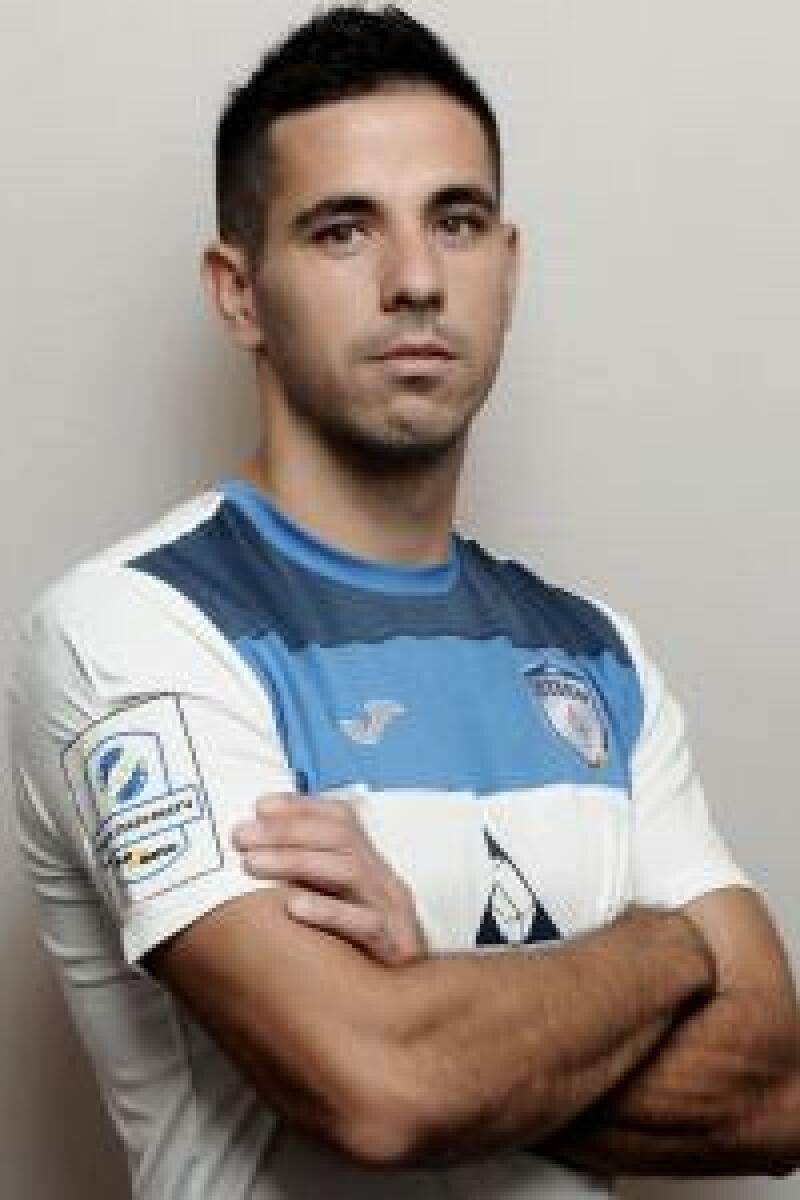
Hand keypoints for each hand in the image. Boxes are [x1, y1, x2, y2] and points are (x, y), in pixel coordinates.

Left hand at [232, 793, 426, 965]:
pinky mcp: (394, 947)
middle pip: (339, 837)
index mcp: (371, 864)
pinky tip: (293, 907)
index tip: (259, 806)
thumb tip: (251, 852)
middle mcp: (382, 880)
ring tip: (253, 864)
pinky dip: (328, 912)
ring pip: (348, 871)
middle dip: (286, 830)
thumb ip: (306, 877)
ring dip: (296, 861)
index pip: (341, 818)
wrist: (409, 1006)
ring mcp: (391, 911)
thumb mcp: (339, 905)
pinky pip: (365, 924)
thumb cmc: (362, 952)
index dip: (301, 806)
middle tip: (241, 836)